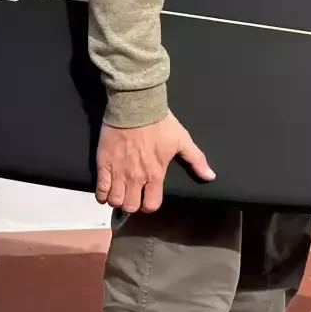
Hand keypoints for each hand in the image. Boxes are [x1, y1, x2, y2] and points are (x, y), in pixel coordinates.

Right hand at [95, 113, 214, 213]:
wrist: (136, 106)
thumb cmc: (160, 123)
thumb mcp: (182, 140)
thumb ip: (196, 160)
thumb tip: (211, 177)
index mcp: (155, 175)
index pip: (151, 205)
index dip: (149, 205)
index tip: (148, 198)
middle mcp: (136, 178)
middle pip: (131, 206)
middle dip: (132, 204)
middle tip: (132, 194)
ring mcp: (118, 172)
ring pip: (115, 201)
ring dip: (117, 200)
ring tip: (119, 192)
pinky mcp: (103, 164)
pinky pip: (100, 189)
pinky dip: (101, 195)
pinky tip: (105, 191)